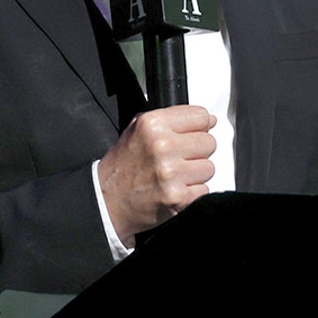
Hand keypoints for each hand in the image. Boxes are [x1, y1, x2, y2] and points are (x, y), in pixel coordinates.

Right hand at [97, 105, 216, 245]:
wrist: (108, 201)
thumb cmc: (123, 166)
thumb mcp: (136, 130)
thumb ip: (170, 119)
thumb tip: (208, 119)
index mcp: (152, 124)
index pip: (201, 116)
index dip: (200, 126)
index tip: (194, 134)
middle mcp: (162, 146)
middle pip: (209, 142)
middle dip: (198, 151)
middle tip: (180, 159)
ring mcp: (171, 173)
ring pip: (209, 167)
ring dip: (196, 174)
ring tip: (176, 176)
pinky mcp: (178, 197)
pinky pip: (204, 189)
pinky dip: (193, 192)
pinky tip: (175, 190)